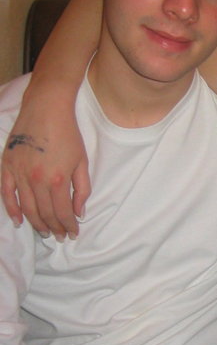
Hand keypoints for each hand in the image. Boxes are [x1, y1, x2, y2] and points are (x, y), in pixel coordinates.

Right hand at [1, 96, 89, 238]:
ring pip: (26, 208)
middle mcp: (37, 180)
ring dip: (36, 223)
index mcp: (58, 180)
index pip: (63, 212)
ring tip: (45, 232)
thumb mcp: (82, 162)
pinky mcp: (7, 166)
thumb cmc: (68, 133)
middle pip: (45, 213)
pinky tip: (18, 221)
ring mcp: (20, 173)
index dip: (68, 226)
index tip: (72, 233)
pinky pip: (7, 193)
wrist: (46, 108)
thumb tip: (79, 212)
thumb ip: (82, 189)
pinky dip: (12, 209)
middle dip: (54, 228)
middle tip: (60, 236)